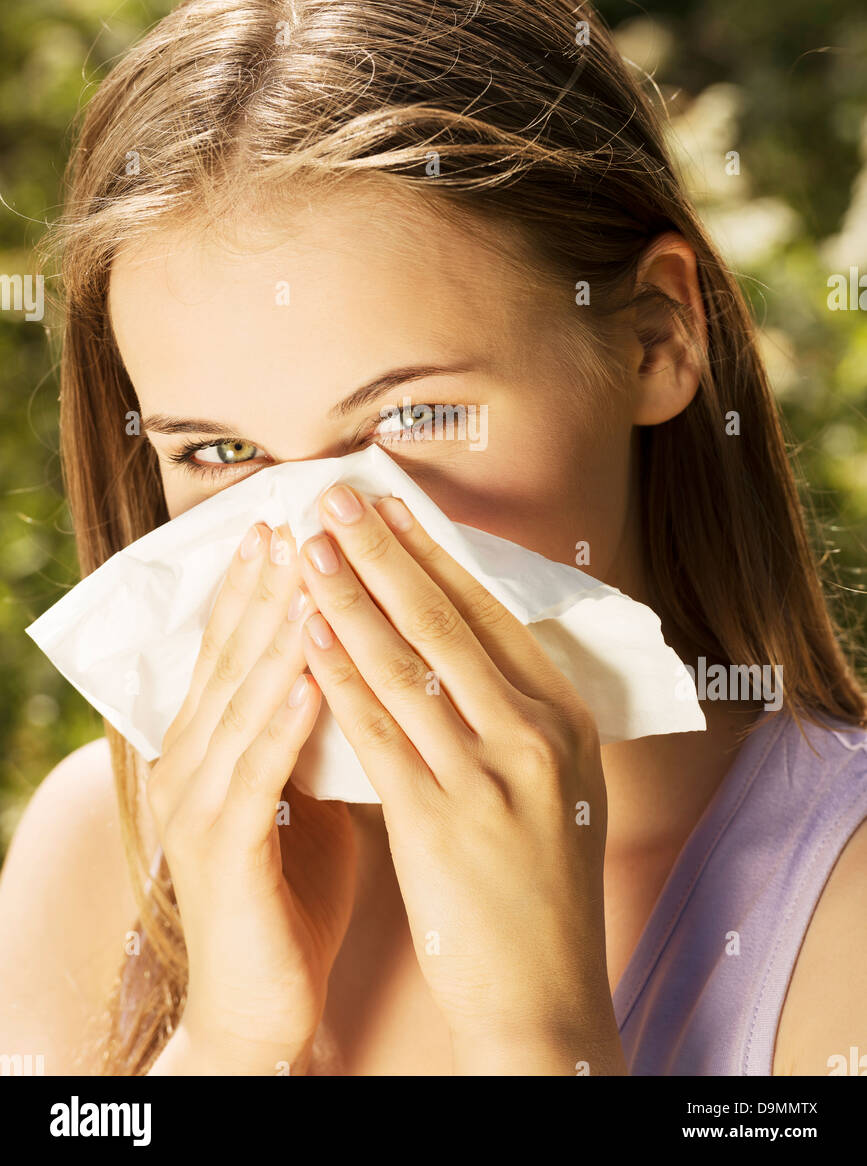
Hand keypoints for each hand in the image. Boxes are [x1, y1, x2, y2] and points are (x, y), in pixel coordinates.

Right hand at [147, 521, 355, 1073]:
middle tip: (301, 519)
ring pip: (240, 699)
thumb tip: (363, 657)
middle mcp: (191, 761)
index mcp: (212, 743)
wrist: (263, 1003)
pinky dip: (282, 719)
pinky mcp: (221, 850)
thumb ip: (316, 726)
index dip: (263, 581)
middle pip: (233, 654)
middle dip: (270, 584)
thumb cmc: (294, 890)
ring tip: (310, 572)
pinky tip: (312, 674)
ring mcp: (198, 805)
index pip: (237, 644)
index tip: (298, 520)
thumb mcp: (306, 790)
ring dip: (276, 632)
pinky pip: (255, 773)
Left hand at [295, 483, 623, 1074]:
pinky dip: (335, 673)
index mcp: (568, 719)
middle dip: (382, 552)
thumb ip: (522, 713)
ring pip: (405, 664)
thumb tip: (467, 638)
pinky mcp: (439, 819)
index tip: (391, 507)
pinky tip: (304, 634)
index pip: (492, 615)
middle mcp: (535, 735)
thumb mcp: (560, 785)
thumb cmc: (543, 886)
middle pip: (445, 622)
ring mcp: (489, 776)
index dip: (433, 554)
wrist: (545, 994)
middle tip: (335, 497)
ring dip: (348, 597)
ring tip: (307, 549)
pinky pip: (376, 730)